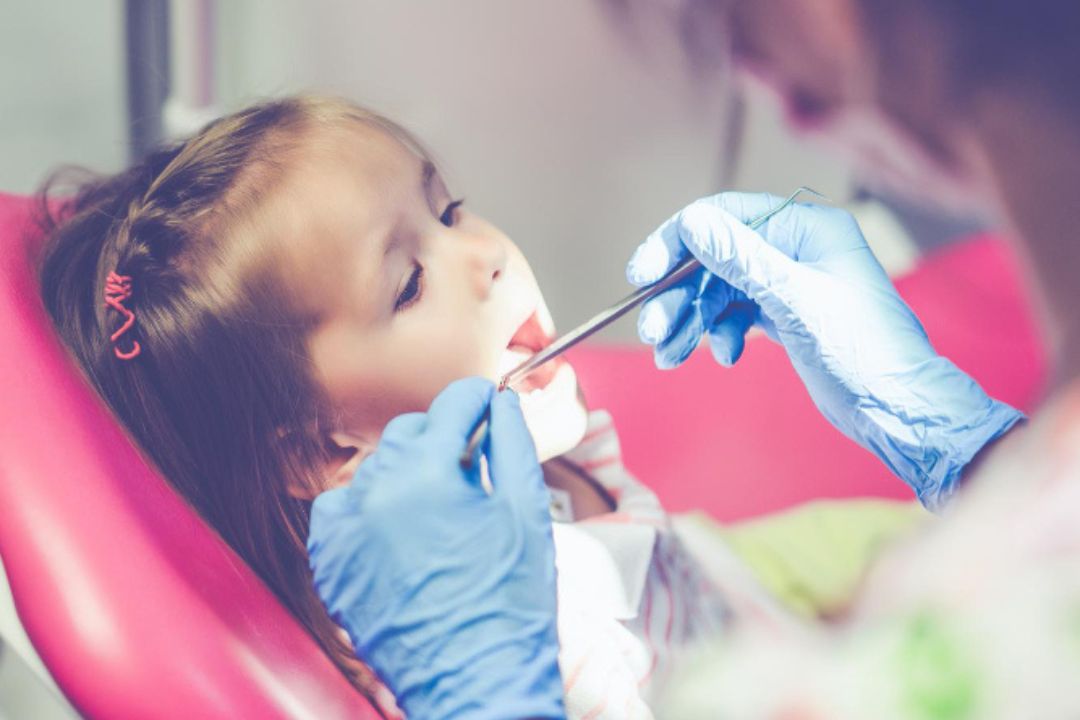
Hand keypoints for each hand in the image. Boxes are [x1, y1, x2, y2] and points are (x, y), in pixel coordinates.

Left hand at [308, 377, 563, 719]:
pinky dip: (366, 509)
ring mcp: (345, 528)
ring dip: (405, 474)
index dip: (476, 398)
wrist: (476, 679)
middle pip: (409, 432)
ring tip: (439, 510)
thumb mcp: (527, 510)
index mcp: (427, 472)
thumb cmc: (509, 601)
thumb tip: (503, 405)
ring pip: (373, 470)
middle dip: (442, 438)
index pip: (451, 405)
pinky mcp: (328, 563)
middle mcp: (375, 491)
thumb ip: (513, 444)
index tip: (486, 400)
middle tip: (472, 466)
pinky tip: (398, 531)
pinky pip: (340, 510)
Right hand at [627, 192, 1022, 508]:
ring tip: (670, 355)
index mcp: (807, 228)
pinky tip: (725, 356)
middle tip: (652, 331)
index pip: (725, 217)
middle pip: (715, 259)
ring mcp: (789, 283)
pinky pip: (735, 314)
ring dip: (691, 321)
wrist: (898, 409)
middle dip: (680, 296)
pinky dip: (720, 335)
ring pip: (719, 291)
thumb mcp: (796, 300)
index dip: (677, 242)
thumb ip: (741, 259)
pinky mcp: (785, 315)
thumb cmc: (864, 351)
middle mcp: (796, 248)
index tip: (642, 274)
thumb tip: (692, 222)